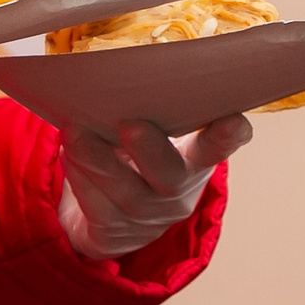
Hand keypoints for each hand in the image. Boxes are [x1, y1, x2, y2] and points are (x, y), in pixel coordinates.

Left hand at [58, 116, 249, 258]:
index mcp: (196, 162)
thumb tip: (123, 73)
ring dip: (98, 159)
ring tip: (75, 132)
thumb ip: (155, 114)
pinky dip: (81, 177)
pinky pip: (96, 205)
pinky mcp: (114, 231)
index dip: (229, 136)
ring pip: (125, 190)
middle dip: (150, 150)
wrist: (115, 221)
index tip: (234, 121)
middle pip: (170, 176)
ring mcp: (146, 217)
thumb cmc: (139, 159)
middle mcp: (177, 193)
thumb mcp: (158, 138)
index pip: (217, 148)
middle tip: (130, 125)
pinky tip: (69, 154)